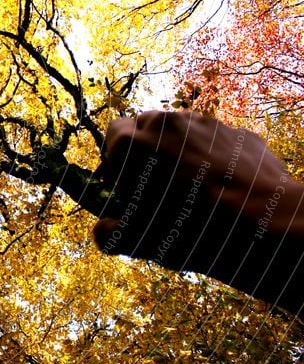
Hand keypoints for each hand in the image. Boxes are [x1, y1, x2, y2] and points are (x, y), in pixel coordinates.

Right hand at [93, 111, 303, 315]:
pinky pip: (217, 140)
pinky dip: (213, 157)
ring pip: (184, 130)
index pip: (112, 132)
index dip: (115, 157)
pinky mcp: (239, 133)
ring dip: (181, 150)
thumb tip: (102, 230)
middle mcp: (166, 123)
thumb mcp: (135, 240)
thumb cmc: (187, 229)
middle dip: (148, 149)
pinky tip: (221, 187)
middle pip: (148, 126)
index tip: (125, 181)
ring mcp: (206, 124)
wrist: (261, 223)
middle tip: (157, 183)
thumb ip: (108, 233)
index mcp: (133, 143)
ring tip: (193, 186)